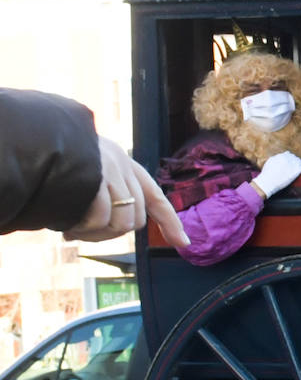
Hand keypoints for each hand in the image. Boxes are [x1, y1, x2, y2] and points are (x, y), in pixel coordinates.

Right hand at [63, 136, 188, 246]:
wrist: (38, 136)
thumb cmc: (55, 161)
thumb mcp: (86, 174)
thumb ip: (104, 196)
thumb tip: (112, 229)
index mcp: (125, 165)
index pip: (155, 198)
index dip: (170, 222)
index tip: (184, 243)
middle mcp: (124, 165)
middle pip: (135, 219)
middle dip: (111, 235)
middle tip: (82, 234)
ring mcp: (113, 168)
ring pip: (121, 222)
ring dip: (96, 234)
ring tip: (72, 229)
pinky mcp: (100, 174)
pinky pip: (100, 217)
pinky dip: (84, 228)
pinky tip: (66, 225)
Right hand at [251, 152, 300, 198]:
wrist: (268, 182)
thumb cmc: (266, 174)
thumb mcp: (270, 162)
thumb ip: (275, 158)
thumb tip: (278, 157)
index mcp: (281, 156)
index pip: (289, 154)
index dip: (290, 159)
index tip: (290, 163)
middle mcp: (288, 158)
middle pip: (295, 158)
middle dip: (295, 161)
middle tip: (295, 166)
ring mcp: (292, 164)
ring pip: (300, 162)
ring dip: (299, 165)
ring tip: (299, 169)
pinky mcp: (296, 171)